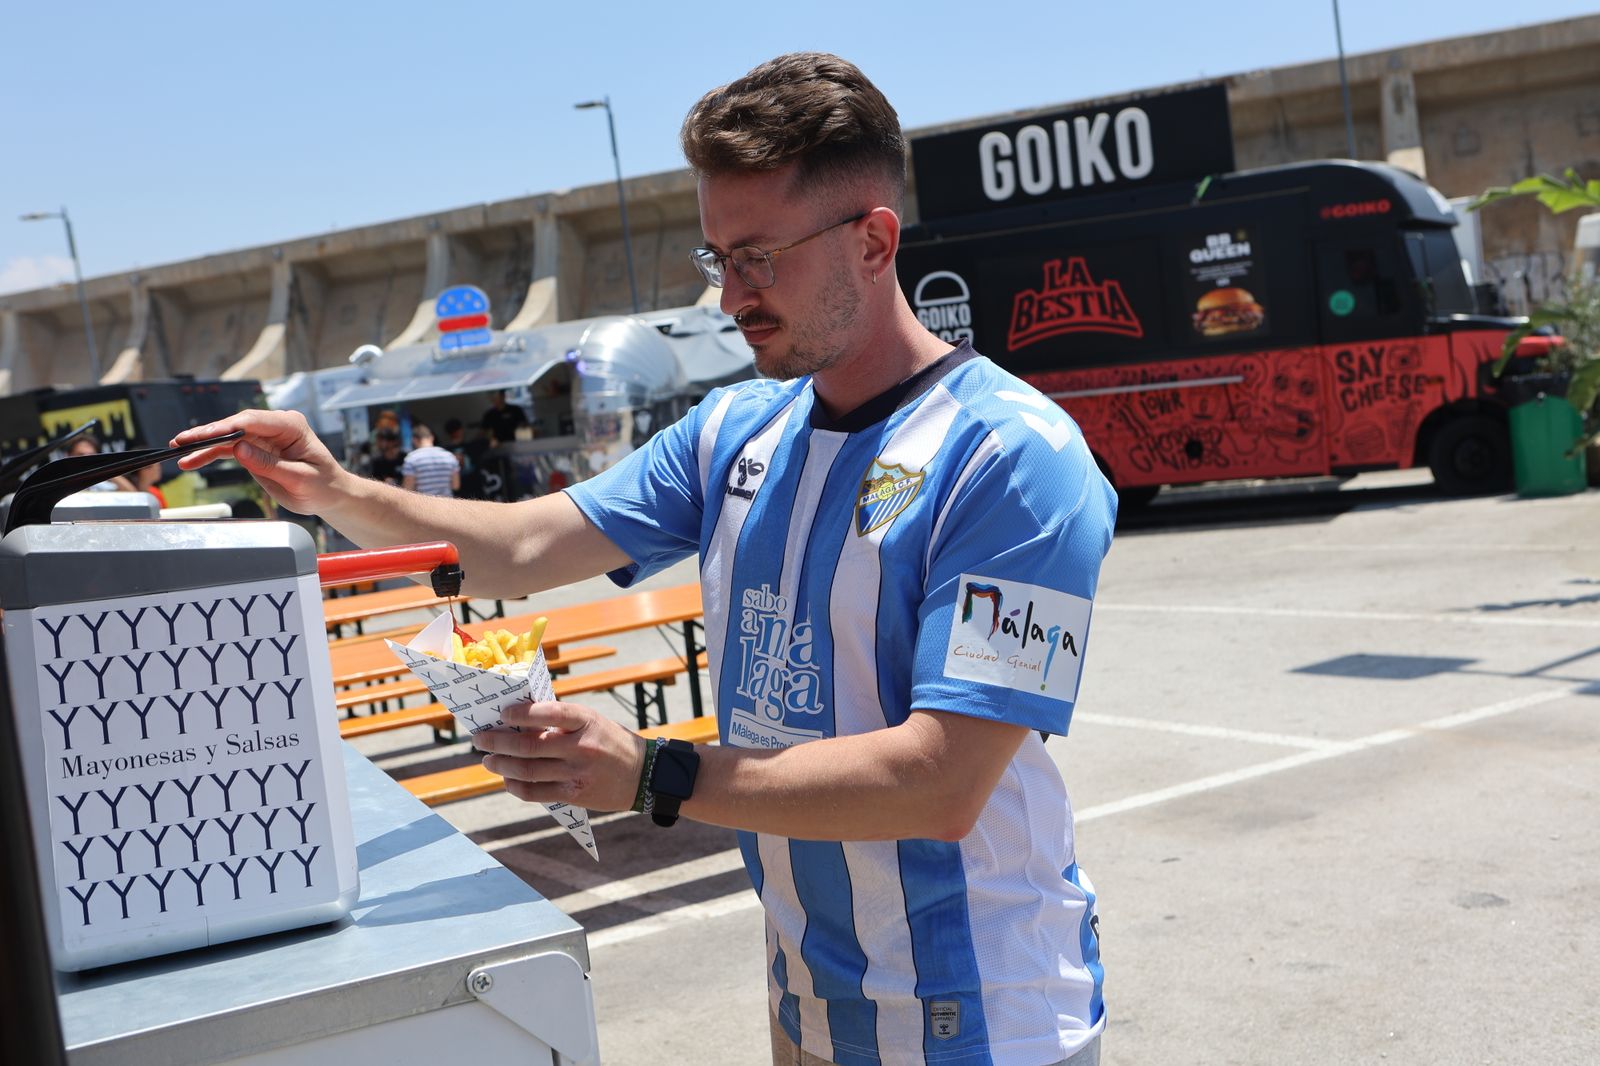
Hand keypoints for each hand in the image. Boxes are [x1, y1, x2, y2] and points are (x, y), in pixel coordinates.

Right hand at [172, 409, 349, 514]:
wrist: (330, 493)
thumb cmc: (322, 485)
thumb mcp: (298, 478)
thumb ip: (268, 464)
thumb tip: (239, 448)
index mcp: (290, 425)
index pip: (252, 421)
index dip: (224, 428)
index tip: (203, 436)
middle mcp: (276, 425)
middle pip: (235, 425)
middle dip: (207, 433)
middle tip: (181, 440)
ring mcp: (265, 435)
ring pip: (228, 436)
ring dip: (203, 444)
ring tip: (178, 450)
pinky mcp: (257, 447)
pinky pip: (229, 448)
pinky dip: (211, 454)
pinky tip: (191, 461)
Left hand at [472, 700, 647, 811]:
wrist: (644, 775)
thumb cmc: (610, 742)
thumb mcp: (592, 722)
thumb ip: (561, 723)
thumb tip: (518, 723)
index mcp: (587, 720)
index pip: (549, 712)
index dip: (522, 713)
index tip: (502, 713)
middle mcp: (582, 747)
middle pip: (529, 745)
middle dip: (498, 742)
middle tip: (480, 739)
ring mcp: (577, 773)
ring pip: (527, 770)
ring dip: (501, 764)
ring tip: (488, 760)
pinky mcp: (575, 795)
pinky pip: (536, 792)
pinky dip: (516, 785)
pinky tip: (507, 778)